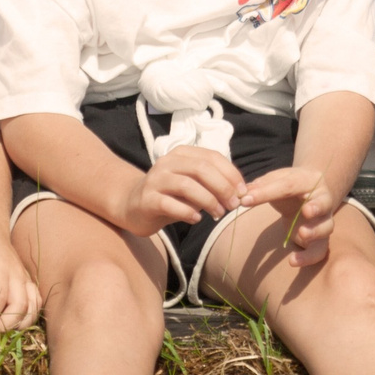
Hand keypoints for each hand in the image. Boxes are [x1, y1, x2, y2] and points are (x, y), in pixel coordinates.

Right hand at [116, 146, 242, 235]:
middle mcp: (167, 163)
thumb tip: (239, 193)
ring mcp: (155, 180)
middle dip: (222, 187)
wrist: (131, 205)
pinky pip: (171, 204)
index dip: (231, 174)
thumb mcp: (192, 186)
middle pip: (201, 169)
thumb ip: (211, 185)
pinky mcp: (147, 199)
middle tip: (233, 204)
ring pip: (187, 185)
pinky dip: (188, 212)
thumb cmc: (169, 196)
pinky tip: (197, 219)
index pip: (212, 157)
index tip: (242, 191)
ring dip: (208, 201)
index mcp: (181, 154)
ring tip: (218, 214)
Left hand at [236, 165, 338, 265]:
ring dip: (315, 231)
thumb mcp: (275, 180)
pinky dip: (308, 257)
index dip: (266, 192)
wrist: (308, 194)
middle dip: (317, 207)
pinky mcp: (321, 239)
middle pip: (324, 203)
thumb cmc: (289, 186)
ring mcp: (324, 219)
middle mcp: (322, 199)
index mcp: (308, 180)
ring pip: (327, 227)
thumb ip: (260, 186)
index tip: (245, 200)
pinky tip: (293, 261)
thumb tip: (243, 194)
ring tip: (302, 233)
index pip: (288, 185)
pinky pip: (320, 250)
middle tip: (307, 210)